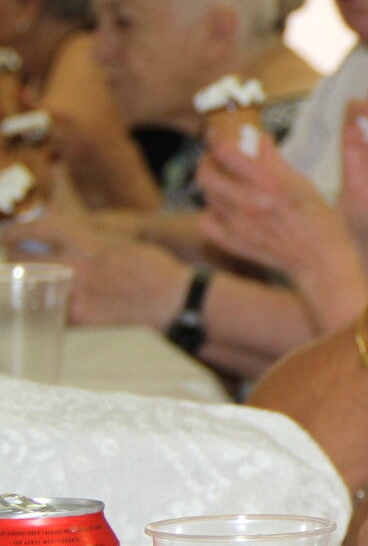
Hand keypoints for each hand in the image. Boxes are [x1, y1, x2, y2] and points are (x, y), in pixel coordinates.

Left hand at [0, 210, 189, 326]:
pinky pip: (51, 309)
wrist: (172, 298)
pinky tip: (53, 303)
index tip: (6, 233)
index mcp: (87, 240)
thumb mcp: (120, 239)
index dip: (15, 231)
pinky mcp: (80, 316)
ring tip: (33, 280)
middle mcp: (75, 265)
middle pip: (25, 260)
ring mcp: (75, 293)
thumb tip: (62, 231)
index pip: (36, 229)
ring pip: (32, 286)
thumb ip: (88, 235)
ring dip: (29, 281)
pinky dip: (47, 305)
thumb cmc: (152, 265)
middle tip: (15, 258)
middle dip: (15, 257)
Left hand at [197, 131, 356, 278]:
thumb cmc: (320, 219)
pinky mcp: (235, 243)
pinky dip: (211, 213)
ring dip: (213, 184)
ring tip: (227, 181)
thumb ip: (275, 160)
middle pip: (206, 175)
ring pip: (208, 196)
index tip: (214, 133)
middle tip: (216, 158)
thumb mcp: (302, 183)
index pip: (226, 154)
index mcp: (269, 184)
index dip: (215, 139)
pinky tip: (224, 209)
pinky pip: (207, 223)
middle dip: (208, 161)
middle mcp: (249, 203)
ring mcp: (239, 226)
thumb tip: (259, 138)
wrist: (322, 259)